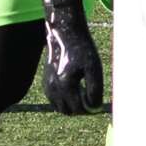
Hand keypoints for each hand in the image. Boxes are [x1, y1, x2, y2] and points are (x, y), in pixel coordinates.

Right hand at [40, 0, 104, 114]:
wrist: (66, 34)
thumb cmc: (82, 49)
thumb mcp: (94, 68)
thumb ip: (95, 90)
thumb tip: (94, 108)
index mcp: (65, 84)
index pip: (79, 109)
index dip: (91, 109)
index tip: (99, 103)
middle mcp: (53, 88)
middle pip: (69, 111)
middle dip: (82, 109)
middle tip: (93, 99)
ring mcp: (47, 86)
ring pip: (61, 108)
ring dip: (73, 106)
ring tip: (84, 92)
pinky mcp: (46, 83)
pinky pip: (55, 101)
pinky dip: (65, 100)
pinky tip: (75, 89)